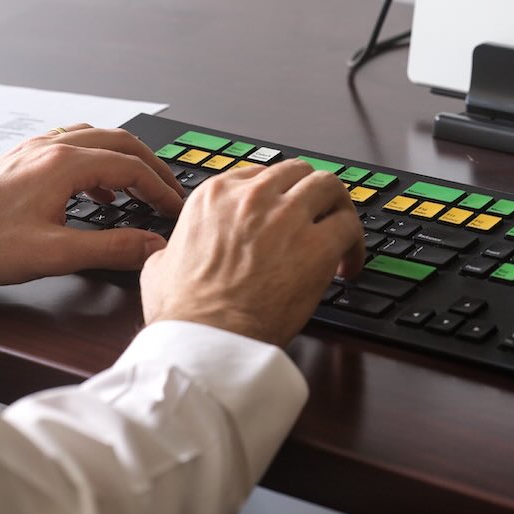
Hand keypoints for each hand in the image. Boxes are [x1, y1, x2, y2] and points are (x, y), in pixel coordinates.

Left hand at [0, 125, 185, 284]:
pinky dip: (100, 159)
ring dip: (127, 158)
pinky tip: (98, 188)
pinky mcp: (25, 156)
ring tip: (141, 185)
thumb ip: (108, 248)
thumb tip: (149, 245)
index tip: (174, 206)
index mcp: (64, 164)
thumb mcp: (52, 255)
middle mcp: (53, 147)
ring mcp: (38, 148)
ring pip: (99, 138)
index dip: (160, 187)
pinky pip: (76, 144)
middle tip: (169, 190)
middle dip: (152, 166)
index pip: (131, 166)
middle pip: (121, 142)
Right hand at [140, 159, 365, 345]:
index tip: (284, 212)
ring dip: (336, 207)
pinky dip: (355, 243)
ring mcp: (286, 216)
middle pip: (297, 171)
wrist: (205, 342)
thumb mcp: (159, 268)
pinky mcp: (316, 245)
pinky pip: (349, 226)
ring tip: (340, 230)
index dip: (277, 195)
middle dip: (309, 192)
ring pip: (327, 185)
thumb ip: (168, 250)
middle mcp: (252, 197)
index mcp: (215, 196)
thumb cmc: (185, 314)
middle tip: (316, 216)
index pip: (260, 174)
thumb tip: (167, 254)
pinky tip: (349, 265)